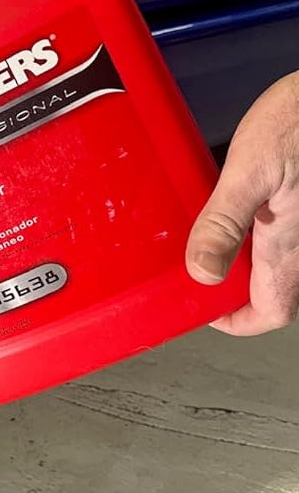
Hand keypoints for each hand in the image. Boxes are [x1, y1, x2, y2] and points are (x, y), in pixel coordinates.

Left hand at [186, 73, 298, 334]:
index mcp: (292, 247)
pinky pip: (290, 235)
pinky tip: (246, 211)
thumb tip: (202, 272)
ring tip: (216, 241)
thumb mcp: (250, 171)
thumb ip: (224, 224)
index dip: (238, 321)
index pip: (271, 311)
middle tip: (205, 272)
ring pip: (286, 263)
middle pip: (279, 291)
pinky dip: (265, 236)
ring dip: (253, 262)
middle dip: (241, 291)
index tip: (206, 310)